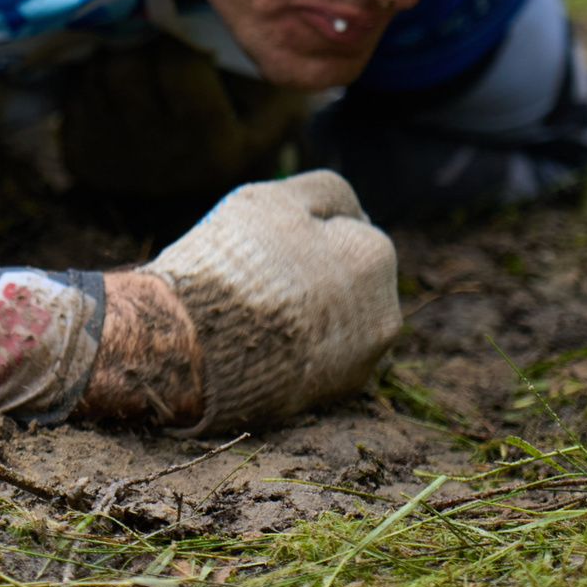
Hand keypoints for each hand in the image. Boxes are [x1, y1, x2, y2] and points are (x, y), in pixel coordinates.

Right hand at [143, 170, 398, 431]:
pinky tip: (265, 341)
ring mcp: (364, 357)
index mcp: (374, 254)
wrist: (201, 350)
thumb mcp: (275, 199)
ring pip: (340, 317)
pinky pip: (326, 356)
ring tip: (260, 310)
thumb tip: (353, 210)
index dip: (304, 228)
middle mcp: (384, 310)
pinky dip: (305, 346)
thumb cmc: (235, 264)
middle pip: (351, 275)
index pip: (348, 225)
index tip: (270, 236)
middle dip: (317, 271)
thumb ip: (324, 193)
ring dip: (314, 309)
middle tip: (262, 274)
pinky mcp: (337, 393)